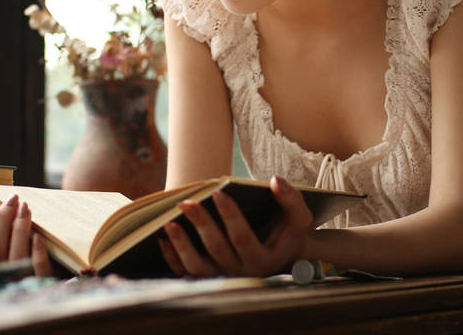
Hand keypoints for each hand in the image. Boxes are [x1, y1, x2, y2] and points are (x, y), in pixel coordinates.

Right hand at [0, 194, 52, 276]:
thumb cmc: (24, 262)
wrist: (50, 290)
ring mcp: (21, 283)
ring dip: (19, 228)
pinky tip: (39, 236)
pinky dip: (37, 252)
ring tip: (25, 207)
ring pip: (16, 256)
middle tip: (12, 199)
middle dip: (1, 219)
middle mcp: (0, 279)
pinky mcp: (43, 284)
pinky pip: (39, 270)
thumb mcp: (4, 254)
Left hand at [159, 176, 313, 277]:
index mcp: (264, 261)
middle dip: (201, 224)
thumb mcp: (299, 219)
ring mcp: (224, 280)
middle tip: (186, 203)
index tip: (217, 193)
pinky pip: (187, 273)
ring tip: (170, 223)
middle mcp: (243, 275)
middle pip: (217, 249)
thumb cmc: (289, 234)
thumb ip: (291, 200)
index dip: (230, 216)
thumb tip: (276, 180)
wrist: (282, 260)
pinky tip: (163, 239)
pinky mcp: (209, 282)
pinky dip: (173, 258)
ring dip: (182, 245)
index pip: (242, 238)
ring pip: (198, 267)